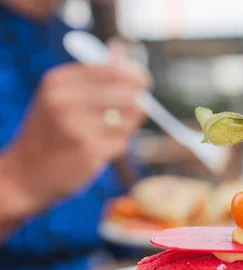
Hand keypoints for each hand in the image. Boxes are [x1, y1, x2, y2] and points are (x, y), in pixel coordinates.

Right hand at [1, 47, 150, 211]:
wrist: (27, 173)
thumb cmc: (51, 131)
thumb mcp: (61, 96)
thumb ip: (92, 75)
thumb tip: (120, 50)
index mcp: (58, 82)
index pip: (112, 69)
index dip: (135, 75)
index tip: (143, 82)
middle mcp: (65, 101)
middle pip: (127, 94)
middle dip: (138, 102)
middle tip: (138, 109)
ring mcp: (77, 127)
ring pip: (129, 119)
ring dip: (127, 127)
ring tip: (110, 131)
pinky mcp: (89, 151)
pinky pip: (122, 143)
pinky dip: (118, 146)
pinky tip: (100, 149)